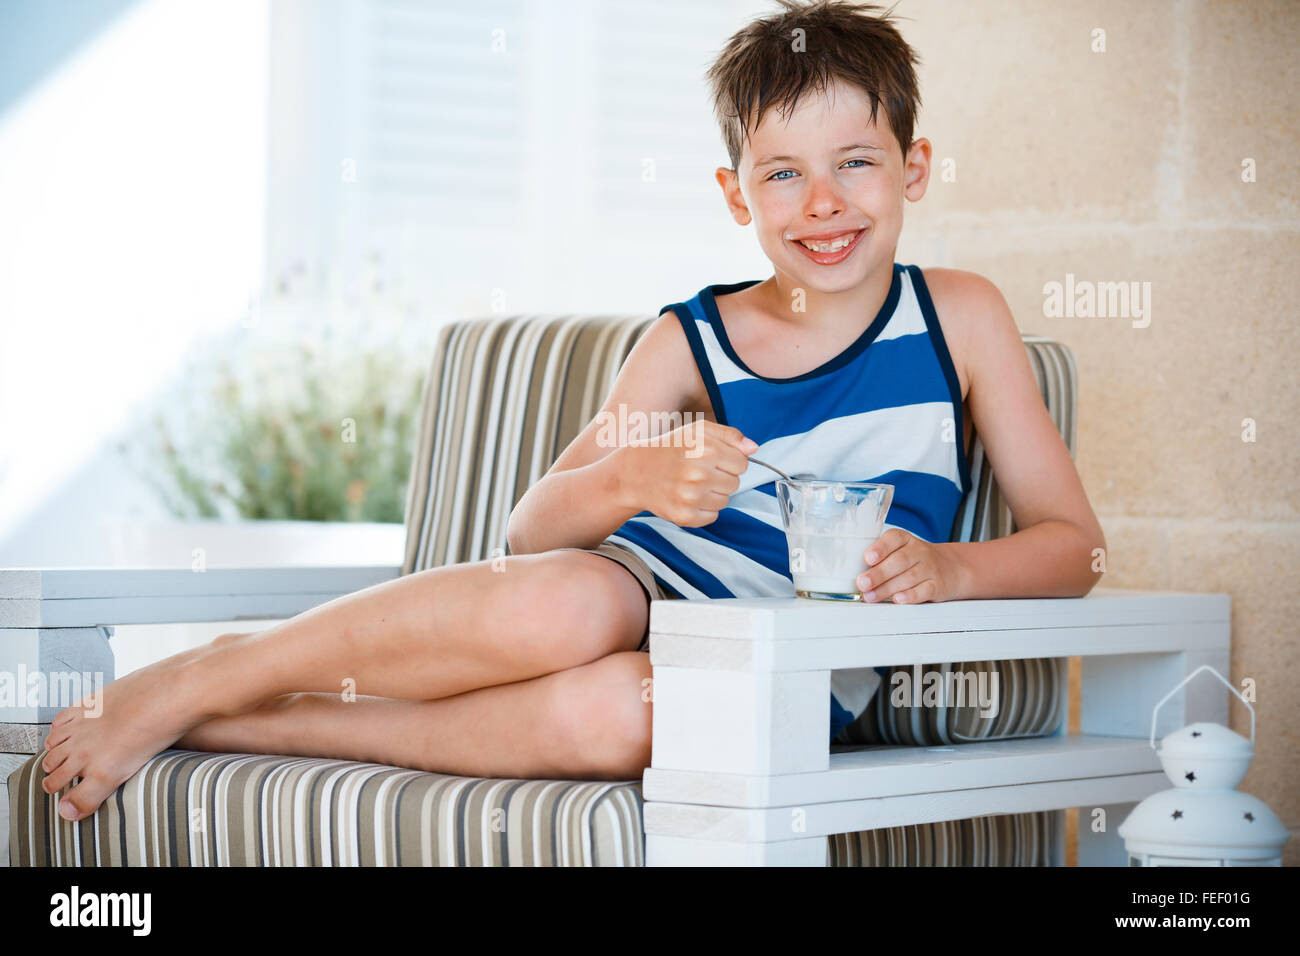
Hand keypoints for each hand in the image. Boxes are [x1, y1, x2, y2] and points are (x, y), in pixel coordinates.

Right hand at [620, 419, 756, 526]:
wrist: (635, 472)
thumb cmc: (670, 448)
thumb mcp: (698, 431)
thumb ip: (729, 436)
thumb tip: (753, 448)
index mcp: (705, 450)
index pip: (742, 463)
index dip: (729, 460)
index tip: (713, 459)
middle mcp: (698, 475)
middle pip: (736, 483)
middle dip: (722, 477)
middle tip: (699, 471)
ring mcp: (691, 498)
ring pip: (725, 501)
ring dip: (713, 493)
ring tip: (692, 483)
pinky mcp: (685, 516)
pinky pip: (712, 516)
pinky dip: (703, 509)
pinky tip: (687, 496)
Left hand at [856, 529, 965, 603]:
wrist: (950, 568)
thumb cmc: (914, 560)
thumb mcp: (900, 551)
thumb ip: (880, 558)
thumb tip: (853, 572)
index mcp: (905, 540)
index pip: (894, 538)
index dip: (881, 548)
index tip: (868, 558)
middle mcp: (919, 551)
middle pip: (899, 561)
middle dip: (878, 574)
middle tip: (862, 583)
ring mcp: (929, 568)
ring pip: (908, 578)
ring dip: (887, 589)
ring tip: (870, 596)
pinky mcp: (937, 586)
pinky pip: (924, 590)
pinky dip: (910, 596)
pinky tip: (897, 600)